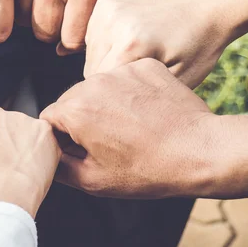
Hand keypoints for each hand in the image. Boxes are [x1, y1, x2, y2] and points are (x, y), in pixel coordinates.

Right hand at [41, 59, 218, 198]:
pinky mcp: (145, 66)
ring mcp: (121, 71)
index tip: (79, 151)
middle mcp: (93, 82)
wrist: (200, 150)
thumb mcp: (93, 181)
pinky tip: (145, 113)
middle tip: (107, 143)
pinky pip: (124, 78)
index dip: (60, 139)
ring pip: (98, 87)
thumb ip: (59, 167)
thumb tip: (47, 156)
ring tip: (130, 128)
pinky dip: (129, 92)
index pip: (49, 119)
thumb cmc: (149, 169)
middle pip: (71, 100)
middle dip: (81, 120)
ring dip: (104, 104)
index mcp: (75, 110)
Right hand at [84, 0, 229, 87]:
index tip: (140, 94)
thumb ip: (140, 97)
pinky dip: (107, 41)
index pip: (100, 86)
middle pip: (91, 68)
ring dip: (106, 59)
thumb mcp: (176, 83)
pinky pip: (94, 33)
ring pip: (90, 51)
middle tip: (140, 75)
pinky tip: (130, 41)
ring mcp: (108, 5)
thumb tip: (107, 105)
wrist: (209, 6)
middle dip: (112, 78)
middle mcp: (114, 21)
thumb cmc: (197, 50)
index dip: (119, 96)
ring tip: (136, 57)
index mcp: (130, 45)